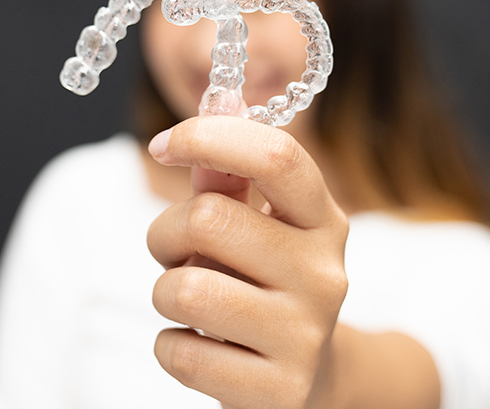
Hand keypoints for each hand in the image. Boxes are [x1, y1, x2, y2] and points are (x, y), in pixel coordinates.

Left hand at [146, 116, 351, 408]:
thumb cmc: (267, 290)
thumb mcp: (258, 232)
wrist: (310, 385)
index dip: (210, 136)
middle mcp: (325, 275)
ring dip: (165, 293)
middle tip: (175, 254)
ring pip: (187, 290)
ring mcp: (305, 336)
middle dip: (165, 234)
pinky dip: (170, 347)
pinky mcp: (278, 391)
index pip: (276, 156)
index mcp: (323, 222)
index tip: (164, 144)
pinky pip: (180, 353)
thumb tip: (210, 109)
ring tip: (190, 303)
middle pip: (208, 219)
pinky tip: (199, 347)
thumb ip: (228, 179)